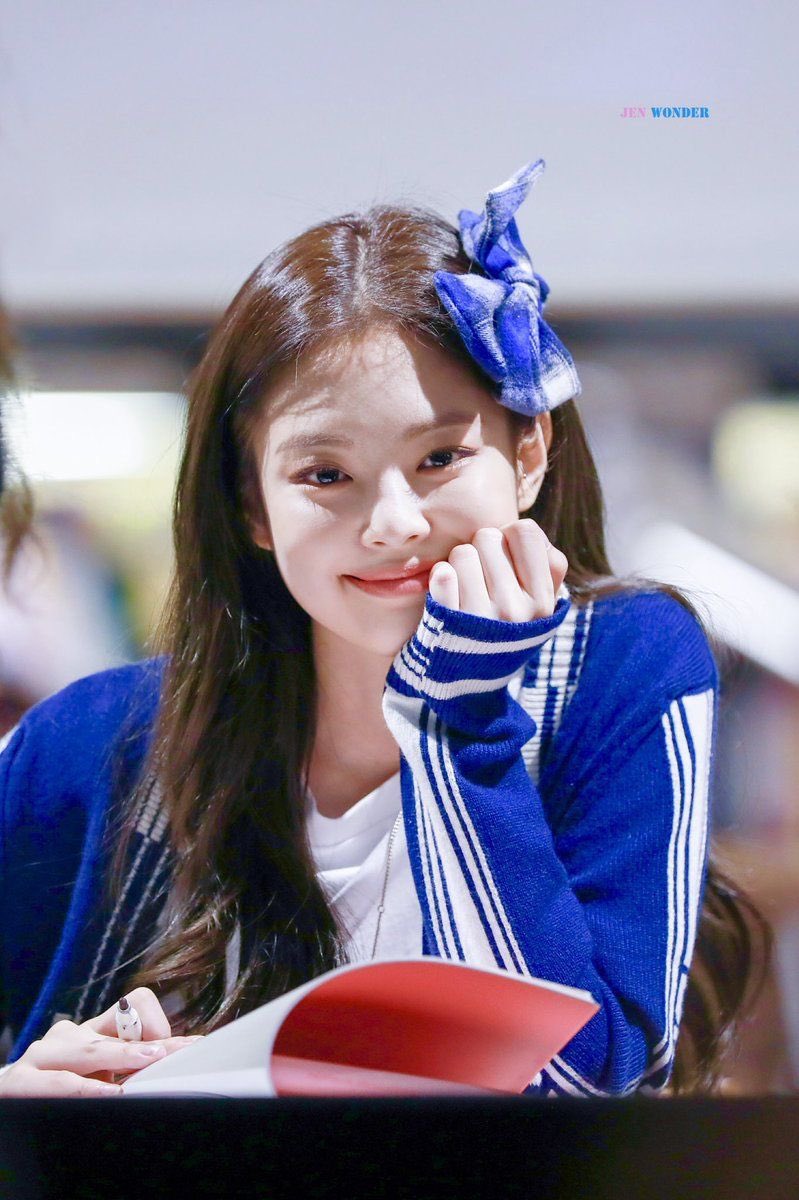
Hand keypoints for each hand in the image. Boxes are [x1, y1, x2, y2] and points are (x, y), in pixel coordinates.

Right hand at [0, 987, 201, 1097]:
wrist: (13, 1099)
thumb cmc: (61, 1087)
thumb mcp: (98, 1074)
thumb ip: (127, 1067)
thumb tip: (171, 1068)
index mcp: (93, 1030)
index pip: (133, 1006)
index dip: (156, 1023)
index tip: (184, 1046)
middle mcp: (70, 1035)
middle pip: (116, 1028)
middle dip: (151, 1044)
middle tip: (177, 1054)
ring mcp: (43, 1054)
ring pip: (87, 1050)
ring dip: (120, 1058)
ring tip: (148, 1065)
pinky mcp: (21, 1080)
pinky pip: (58, 1081)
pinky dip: (85, 1088)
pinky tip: (107, 1094)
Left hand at [428, 520, 567, 621]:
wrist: (471, 684)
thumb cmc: (506, 630)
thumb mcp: (541, 605)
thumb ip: (546, 564)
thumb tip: (523, 529)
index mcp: (543, 601)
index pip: (524, 531)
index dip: (509, 537)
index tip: (505, 558)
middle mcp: (516, 611)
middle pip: (488, 537)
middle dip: (482, 551)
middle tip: (482, 578)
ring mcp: (481, 618)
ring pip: (462, 552)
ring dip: (459, 564)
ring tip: (466, 589)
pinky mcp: (449, 623)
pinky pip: (442, 574)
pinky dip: (440, 577)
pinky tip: (448, 592)